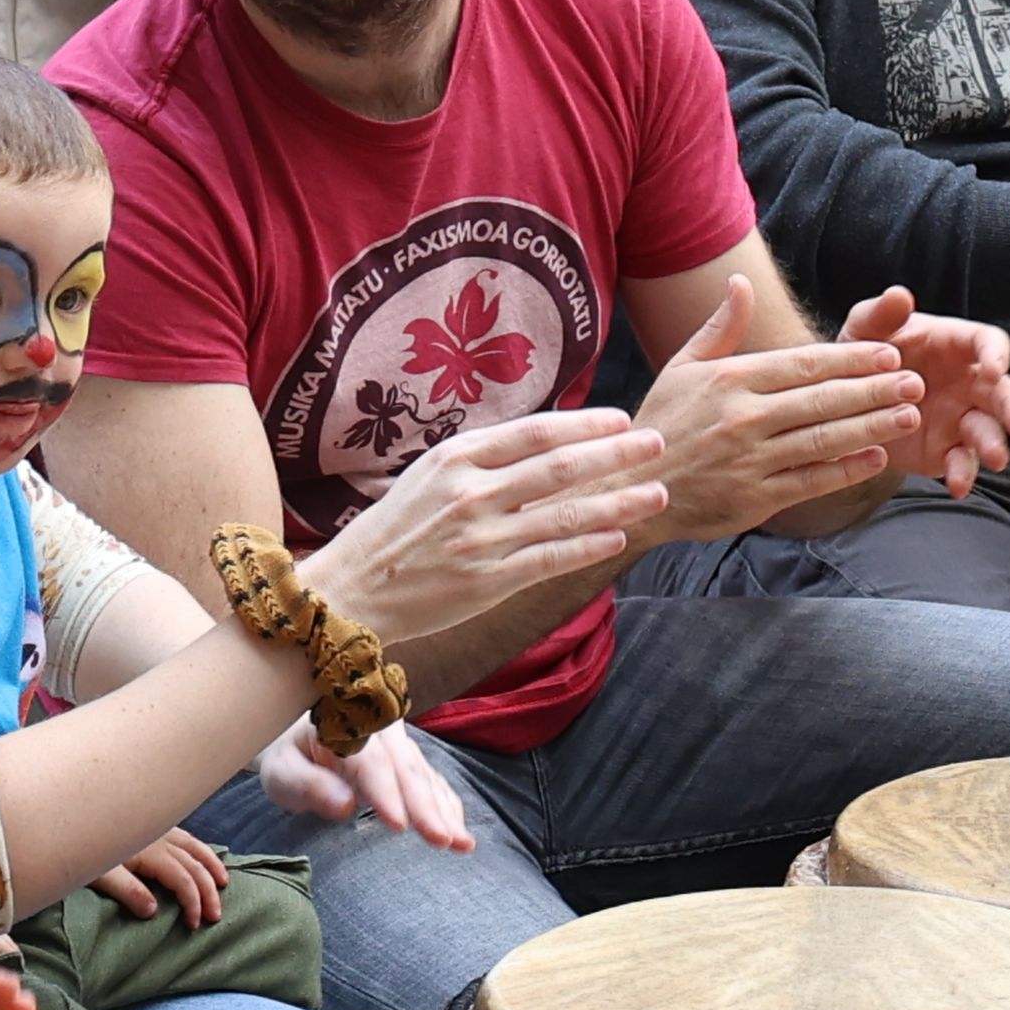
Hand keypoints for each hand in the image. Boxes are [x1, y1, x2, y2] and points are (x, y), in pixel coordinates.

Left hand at [89, 828, 228, 927]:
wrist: (68, 816)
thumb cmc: (78, 846)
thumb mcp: (99, 874)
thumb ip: (127, 891)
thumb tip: (153, 910)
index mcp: (149, 852)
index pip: (183, 879)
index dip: (193, 902)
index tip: (194, 924)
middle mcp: (158, 837)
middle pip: (194, 864)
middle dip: (209, 891)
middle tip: (215, 916)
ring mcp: (155, 829)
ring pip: (193, 845)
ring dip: (211, 864)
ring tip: (223, 882)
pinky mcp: (149, 825)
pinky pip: (183, 835)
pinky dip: (198, 847)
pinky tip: (199, 853)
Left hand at [256, 718, 473, 851]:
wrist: (294, 744)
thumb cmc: (287, 760)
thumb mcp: (283, 773)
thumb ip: (310, 786)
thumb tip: (345, 805)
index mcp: (343, 724)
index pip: (370, 762)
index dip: (386, 793)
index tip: (400, 825)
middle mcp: (378, 729)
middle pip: (406, 768)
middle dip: (426, 806)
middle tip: (442, 840)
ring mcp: (397, 744)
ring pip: (425, 776)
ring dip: (444, 810)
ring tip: (461, 844)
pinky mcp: (408, 761)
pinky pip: (433, 782)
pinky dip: (448, 807)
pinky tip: (461, 832)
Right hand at [302, 407, 669, 643]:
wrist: (353, 589)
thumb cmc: (394, 530)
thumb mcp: (429, 476)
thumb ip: (482, 459)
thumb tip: (546, 442)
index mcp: (455, 459)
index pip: (536, 432)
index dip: (585, 424)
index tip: (622, 420)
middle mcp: (471, 494)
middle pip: (561, 466)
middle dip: (616, 455)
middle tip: (656, 444)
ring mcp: (481, 539)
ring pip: (566, 514)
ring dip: (618, 502)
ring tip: (657, 492)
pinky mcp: (488, 581)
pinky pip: (552, 558)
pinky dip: (589, 546)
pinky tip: (618, 536)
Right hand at [632, 274, 918, 542]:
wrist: (631, 487)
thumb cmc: (660, 424)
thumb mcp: (681, 368)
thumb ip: (719, 327)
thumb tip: (740, 282)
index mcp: (729, 380)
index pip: (804, 364)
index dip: (851, 359)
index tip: (889, 354)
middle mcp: (742, 418)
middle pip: (822, 399)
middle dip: (874, 389)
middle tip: (915, 382)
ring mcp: (750, 460)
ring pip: (823, 439)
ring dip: (871, 427)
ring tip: (909, 416)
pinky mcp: (754, 498)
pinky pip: (810, 481)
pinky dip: (845, 470)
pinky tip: (875, 458)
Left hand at [838, 286, 1009, 497]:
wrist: (843, 397)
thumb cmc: (863, 353)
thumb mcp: (864, 329)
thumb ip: (881, 313)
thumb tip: (899, 294)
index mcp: (956, 346)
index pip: (989, 344)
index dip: (996, 355)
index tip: (994, 369)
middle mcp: (968, 383)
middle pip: (1004, 392)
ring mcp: (960, 418)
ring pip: (989, 431)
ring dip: (995, 444)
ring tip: (995, 459)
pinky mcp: (945, 449)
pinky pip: (960, 463)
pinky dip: (962, 474)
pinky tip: (957, 487)